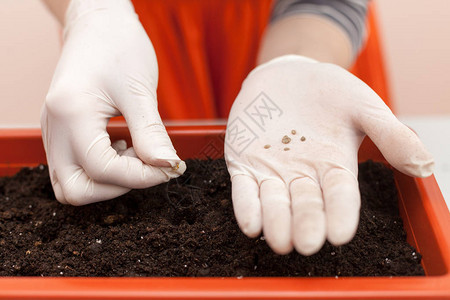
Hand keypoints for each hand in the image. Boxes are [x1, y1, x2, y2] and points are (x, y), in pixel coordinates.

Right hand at [41, 0, 184, 204]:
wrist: (99, 24)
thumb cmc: (119, 47)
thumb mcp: (139, 91)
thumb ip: (151, 134)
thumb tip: (167, 166)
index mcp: (71, 114)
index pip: (103, 169)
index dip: (141, 177)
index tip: (169, 168)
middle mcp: (54, 128)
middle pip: (76, 190)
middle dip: (117, 187)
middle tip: (147, 166)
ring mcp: (52, 132)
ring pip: (71, 184)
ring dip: (105, 182)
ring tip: (132, 155)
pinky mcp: (59, 132)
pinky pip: (72, 168)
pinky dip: (98, 170)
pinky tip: (121, 148)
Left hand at [225, 55, 433, 254]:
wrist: (289, 74)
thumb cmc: (330, 92)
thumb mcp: (363, 107)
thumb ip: (390, 134)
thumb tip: (425, 166)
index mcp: (335, 167)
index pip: (340, 196)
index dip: (340, 215)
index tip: (340, 234)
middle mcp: (303, 176)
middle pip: (306, 205)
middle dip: (306, 224)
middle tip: (306, 244)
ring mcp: (272, 171)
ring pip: (274, 203)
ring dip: (276, 222)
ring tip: (279, 240)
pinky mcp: (244, 163)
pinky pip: (244, 190)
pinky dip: (247, 206)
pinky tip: (250, 224)